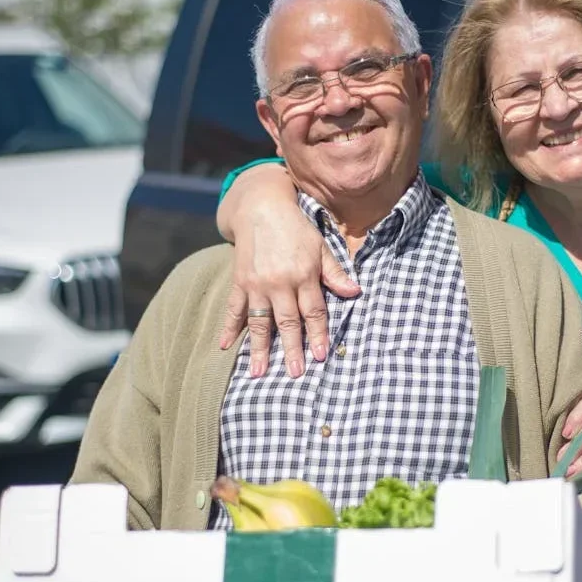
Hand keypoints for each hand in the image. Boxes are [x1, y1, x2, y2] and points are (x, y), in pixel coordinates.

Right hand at [217, 202, 359, 377]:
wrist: (261, 207)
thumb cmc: (296, 229)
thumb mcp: (321, 247)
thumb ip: (335, 273)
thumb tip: (355, 292)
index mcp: (303, 275)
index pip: (313, 312)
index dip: (317, 335)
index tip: (320, 356)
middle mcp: (280, 282)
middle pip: (287, 322)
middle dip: (291, 349)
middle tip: (295, 373)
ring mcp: (257, 284)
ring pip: (259, 322)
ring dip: (259, 349)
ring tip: (258, 373)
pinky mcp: (240, 281)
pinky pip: (234, 309)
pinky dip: (229, 328)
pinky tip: (226, 346)